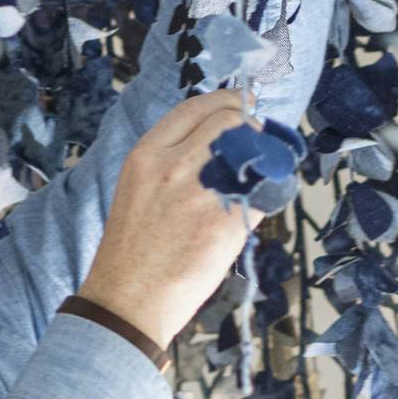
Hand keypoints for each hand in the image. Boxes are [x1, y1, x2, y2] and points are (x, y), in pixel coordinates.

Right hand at [76, 89, 265, 350]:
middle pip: (229, 121)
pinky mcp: (227, 223)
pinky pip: (263, 193)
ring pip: (252, 152)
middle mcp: (174, 165)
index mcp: (146, 154)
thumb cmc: (132, 247)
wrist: (129, 298)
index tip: (240, 103)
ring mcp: (202, 194)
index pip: (195, 107)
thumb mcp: (138, 187)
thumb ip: (171, 160)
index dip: (226, 100)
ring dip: (264, 155)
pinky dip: (268, 193)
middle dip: (249, 126)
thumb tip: (217, 142)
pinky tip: (260, 201)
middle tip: (256, 139)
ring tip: (261, 169)